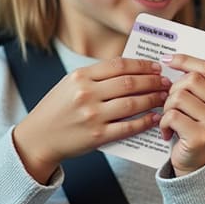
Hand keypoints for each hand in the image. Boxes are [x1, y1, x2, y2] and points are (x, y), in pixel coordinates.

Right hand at [13, 57, 169, 182]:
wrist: (37, 138)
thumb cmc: (56, 109)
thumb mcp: (70, 84)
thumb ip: (96, 76)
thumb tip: (132, 69)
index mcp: (80, 76)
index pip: (119, 65)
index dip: (142, 65)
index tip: (156, 67)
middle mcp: (86, 94)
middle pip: (129, 83)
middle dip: (153, 81)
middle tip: (167, 83)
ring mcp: (92, 115)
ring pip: (133, 104)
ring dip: (153, 100)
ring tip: (164, 98)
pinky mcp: (97, 136)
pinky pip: (129, 127)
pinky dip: (145, 122)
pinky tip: (155, 118)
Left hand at [159, 54, 204, 174]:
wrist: (198, 164)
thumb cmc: (197, 128)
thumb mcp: (204, 104)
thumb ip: (196, 84)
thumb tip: (171, 60)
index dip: (185, 60)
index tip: (167, 60)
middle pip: (190, 80)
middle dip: (173, 90)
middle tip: (171, 105)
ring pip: (178, 97)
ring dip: (167, 108)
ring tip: (170, 120)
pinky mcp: (200, 136)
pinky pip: (171, 116)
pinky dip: (163, 123)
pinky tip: (167, 132)